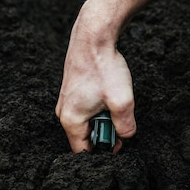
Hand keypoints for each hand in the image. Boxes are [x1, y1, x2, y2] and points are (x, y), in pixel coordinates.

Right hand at [55, 2, 136, 152]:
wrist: (93, 36)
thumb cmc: (103, 67)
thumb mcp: (122, 101)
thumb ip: (126, 127)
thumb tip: (126, 138)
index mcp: (70, 121)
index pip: (84, 153)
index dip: (103, 151)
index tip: (119, 141)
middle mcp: (63, 114)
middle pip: (86, 138)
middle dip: (105, 132)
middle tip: (119, 117)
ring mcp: (66, 102)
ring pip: (88, 123)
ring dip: (104, 118)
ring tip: (113, 102)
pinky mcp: (72, 93)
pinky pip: (87, 110)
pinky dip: (100, 106)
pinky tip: (108, 93)